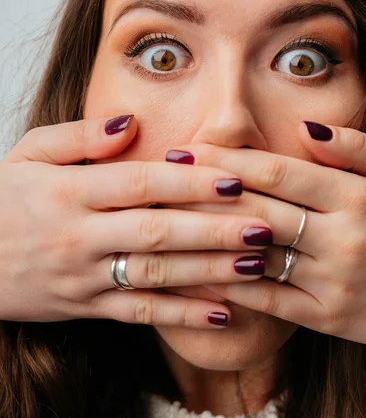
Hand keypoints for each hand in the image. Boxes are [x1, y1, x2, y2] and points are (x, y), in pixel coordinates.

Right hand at [0, 115, 271, 327]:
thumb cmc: (1, 198)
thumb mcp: (28, 153)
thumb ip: (80, 136)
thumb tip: (132, 124)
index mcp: (69, 191)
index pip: (140, 183)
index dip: (190, 181)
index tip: (235, 178)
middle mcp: (80, 236)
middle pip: (157, 231)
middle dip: (215, 229)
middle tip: (264, 224)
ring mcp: (83, 276)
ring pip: (155, 275)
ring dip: (208, 272)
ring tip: (256, 266)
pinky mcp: (84, 307)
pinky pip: (138, 314)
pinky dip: (180, 316)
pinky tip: (221, 314)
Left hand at [163, 122, 365, 346]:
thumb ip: (358, 149)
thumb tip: (306, 128)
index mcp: (358, 197)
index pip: (278, 172)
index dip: (229, 159)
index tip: (190, 148)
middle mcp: (342, 239)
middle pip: (257, 210)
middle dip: (204, 192)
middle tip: (161, 177)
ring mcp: (333, 282)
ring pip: (255, 256)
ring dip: (206, 237)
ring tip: (164, 220)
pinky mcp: (328, 318)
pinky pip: (268, 301)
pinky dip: (229, 284)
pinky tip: (195, 269)